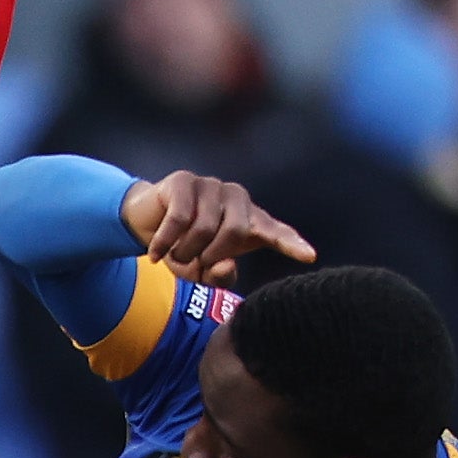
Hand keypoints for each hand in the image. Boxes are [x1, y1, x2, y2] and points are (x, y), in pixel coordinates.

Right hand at [122, 171, 316, 286]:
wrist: (148, 223)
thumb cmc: (184, 247)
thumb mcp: (202, 271)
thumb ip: (219, 276)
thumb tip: (225, 265)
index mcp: (250, 222)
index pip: (277, 232)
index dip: (292, 244)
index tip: (309, 256)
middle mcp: (236, 199)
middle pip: (236, 232)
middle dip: (210, 256)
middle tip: (195, 264)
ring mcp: (211, 186)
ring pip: (204, 227)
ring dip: (185, 252)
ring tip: (175, 257)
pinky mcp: (184, 181)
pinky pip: (179, 218)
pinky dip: (166, 243)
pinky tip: (156, 255)